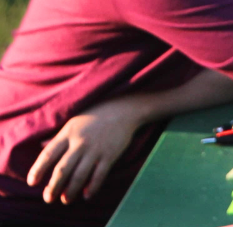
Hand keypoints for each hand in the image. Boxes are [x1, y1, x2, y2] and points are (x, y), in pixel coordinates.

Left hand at [27, 103, 142, 203]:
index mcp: (68, 133)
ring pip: (80, 175)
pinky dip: (92, 187)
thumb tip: (41, 147)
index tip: (32, 182)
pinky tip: (86, 195)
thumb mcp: (72, 123)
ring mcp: (95, 149)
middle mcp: (80, 142)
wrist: (123, 109)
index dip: (38, 170)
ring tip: (66, 200)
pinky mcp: (110, 155)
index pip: (48, 154)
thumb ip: (58, 137)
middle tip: (48, 198)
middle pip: (62, 169)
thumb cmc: (94, 116)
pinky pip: (99, 175)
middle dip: (53, 186)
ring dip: (71, 190)